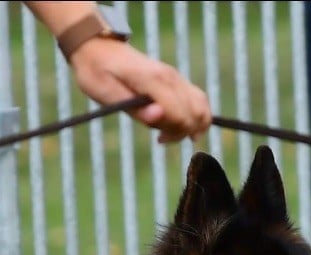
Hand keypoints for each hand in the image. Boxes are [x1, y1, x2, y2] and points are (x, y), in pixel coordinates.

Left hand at [69, 36, 210, 142]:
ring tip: (170, 132)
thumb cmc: (97, 73)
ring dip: (192, 127)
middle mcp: (171, 77)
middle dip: (182, 132)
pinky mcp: (177, 80)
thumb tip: (158, 117)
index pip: (181, 114)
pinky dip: (196, 118)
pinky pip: (199, 101)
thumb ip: (134, 108)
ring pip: (202, 108)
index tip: (158, 139)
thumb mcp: (105, 94)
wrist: (98, 48)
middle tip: (161, 137)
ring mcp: (176, 77)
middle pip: (195, 114)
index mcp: (154, 80)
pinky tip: (181, 126)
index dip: (174, 132)